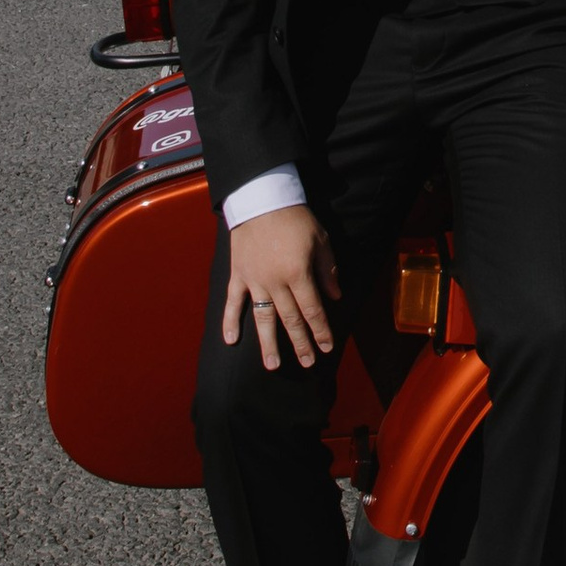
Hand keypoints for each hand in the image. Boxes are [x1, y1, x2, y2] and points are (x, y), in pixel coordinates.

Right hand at [223, 202, 338, 367]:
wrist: (262, 199)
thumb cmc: (295, 219)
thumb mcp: (320, 241)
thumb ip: (328, 271)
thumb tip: (335, 297)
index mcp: (298, 273)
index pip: (312, 310)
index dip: (321, 330)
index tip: (326, 347)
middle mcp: (276, 282)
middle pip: (290, 319)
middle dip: (300, 343)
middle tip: (307, 363)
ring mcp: (254, 280)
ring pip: (262, 318)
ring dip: (268, 343)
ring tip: (272, 365)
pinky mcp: (238, 275)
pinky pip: (233, 302)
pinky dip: (230, 321)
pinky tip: (231, 340)